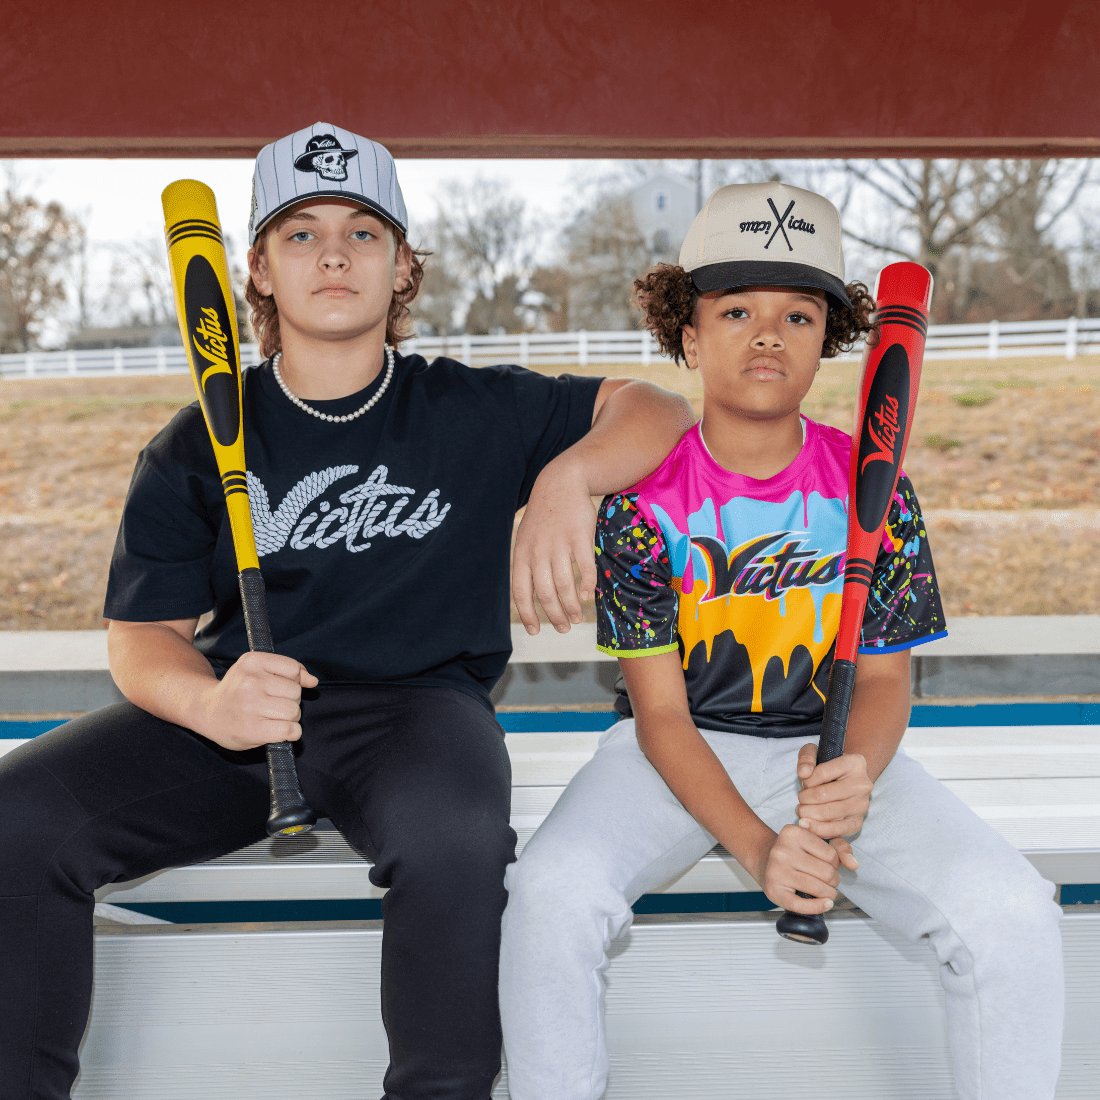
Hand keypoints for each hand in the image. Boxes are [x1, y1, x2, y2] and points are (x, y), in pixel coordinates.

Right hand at [194, 651, 317, 750]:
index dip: (293, 681)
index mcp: (252, 661)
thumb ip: (289, 672)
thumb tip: (312, 681)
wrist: (207, 712)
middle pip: (296, 692)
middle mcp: (250, 681)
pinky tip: (279, 730)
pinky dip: (291, 733)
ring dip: (290, 718)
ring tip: (273, 717)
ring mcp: (250, 706)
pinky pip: (290, 730)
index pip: (293, 669)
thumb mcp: (258, 670)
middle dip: (291, 701)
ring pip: (294, 711)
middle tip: (273, 705)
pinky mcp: (253, 729)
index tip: (279, 688)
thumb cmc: (237, 691)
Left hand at [511, 454, 596, 633]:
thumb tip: (535, 598)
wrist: (560, 483)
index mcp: (522, 554)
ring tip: (577, 617)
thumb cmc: (544, 517)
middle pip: (546, 594)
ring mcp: (559, 544)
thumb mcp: (527, 540)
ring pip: (564, 586)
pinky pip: (584, 568)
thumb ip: (529, 566)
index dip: (528, 614)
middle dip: (555, 616)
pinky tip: (587, 595)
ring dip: (571, 606)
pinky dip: (586, 585)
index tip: (536, 631)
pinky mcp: (579, 537)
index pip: (521, 592)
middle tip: (564, 628)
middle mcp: (538, 552)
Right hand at [760, 824, 858, 913]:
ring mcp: (776, 871)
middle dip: (833, 880)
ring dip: (828, 894)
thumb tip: (853, 864)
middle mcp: (782, 850)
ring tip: (826, 891)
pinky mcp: (774, 890)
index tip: (828, 865)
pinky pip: (801, 905)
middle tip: (827, 880)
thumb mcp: (814, 840)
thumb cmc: (794, 852)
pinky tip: (825, 904)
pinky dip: (818, 907)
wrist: (764, 861)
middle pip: (826, 873)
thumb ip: (839, 847)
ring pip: (818, 888)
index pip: (831, 855)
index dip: (835, 863)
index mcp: (792, 833)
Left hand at [795, 743, 872, 838]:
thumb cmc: (828, 767)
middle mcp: (863, 784)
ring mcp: (862, 805)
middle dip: (804, 798)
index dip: (806, 780)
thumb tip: (804, 773)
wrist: (846, 783)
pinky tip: (806, 825)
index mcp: (855, 763)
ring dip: (807, 813)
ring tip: (801, 810)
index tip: (804, 782)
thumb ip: (807, 758)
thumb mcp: (816, 753)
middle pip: (823, 795)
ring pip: (827, 813)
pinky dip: (817, 829)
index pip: (821, 773)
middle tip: (800, 799)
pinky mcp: (858, 822)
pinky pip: (835, 830)